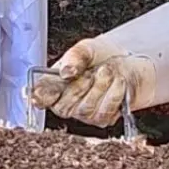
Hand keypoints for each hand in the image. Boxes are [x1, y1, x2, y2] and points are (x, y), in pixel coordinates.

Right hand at [29, 38, 151, 126]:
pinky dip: (113, 94)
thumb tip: (66, 71)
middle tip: (92, 72)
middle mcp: (65, 103)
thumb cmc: (102, 57)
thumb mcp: (87, 49)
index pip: (40, 96)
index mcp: (54, 85)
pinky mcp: (102, 120)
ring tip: (107, 71)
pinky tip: (117, 82)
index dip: (39, 97)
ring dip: (100, 87)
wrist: (128, 63)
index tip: (40, 95)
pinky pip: (105, 113)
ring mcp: (83, 114)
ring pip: (85, 111)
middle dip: (80, 87)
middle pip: (63, 107)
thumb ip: (75, 57)